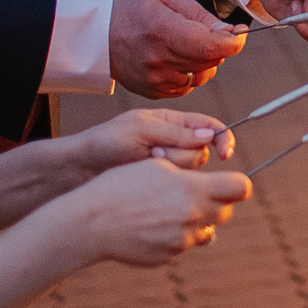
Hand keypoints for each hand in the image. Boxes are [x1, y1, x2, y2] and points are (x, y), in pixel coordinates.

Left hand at [65, 108, 236, 174]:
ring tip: (142, 164)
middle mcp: (174, 143)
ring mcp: (166, 165)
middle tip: (153, 153)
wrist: (82, 168)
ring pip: (188, 171)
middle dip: (180, 155)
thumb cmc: (108, 141)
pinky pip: (176, 185)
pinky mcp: (158, 183)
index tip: (225, 153)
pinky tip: (146, 179)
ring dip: (168, 168)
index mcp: (173, 122)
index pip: (209, 127)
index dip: (222, 138)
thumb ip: (176, 133)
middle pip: (200, 152)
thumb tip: (209, 136)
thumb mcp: (142, 130)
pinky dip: (165, 183)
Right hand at [74, 159, 250, 266]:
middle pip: (226, 212)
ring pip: (205, 231)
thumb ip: (190, 173)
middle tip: (194, 194)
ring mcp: (181, 241)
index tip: (230, 183)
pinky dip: (173, 236)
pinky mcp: (167, 257)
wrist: (91, 222)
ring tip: (166, 211)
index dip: (238, 184)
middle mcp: (193, 217)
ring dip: (195, 221)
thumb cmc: (121, 185)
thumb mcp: (157, 165)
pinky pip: (181, 245)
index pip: (241, 188)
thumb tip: (213, 180)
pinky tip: (150, 227)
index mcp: (193, 189)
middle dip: (217, 203)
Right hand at [109, 0, 247, 96]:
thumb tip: (230, 32)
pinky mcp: (154, 92)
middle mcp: (160, 60)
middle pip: (211, 62)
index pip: (211, 46)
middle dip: (217, 47)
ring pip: (202, 76)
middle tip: (204, 33)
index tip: (238, 35)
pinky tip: (174, 59)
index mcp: (164, 31)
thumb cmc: (132, 12)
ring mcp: (156, 80)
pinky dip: (189, 74)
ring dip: (203, 62)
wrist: (97, 37)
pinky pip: (188, 86)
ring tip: (184, 45)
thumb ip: (201, 16)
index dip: (232, 42)